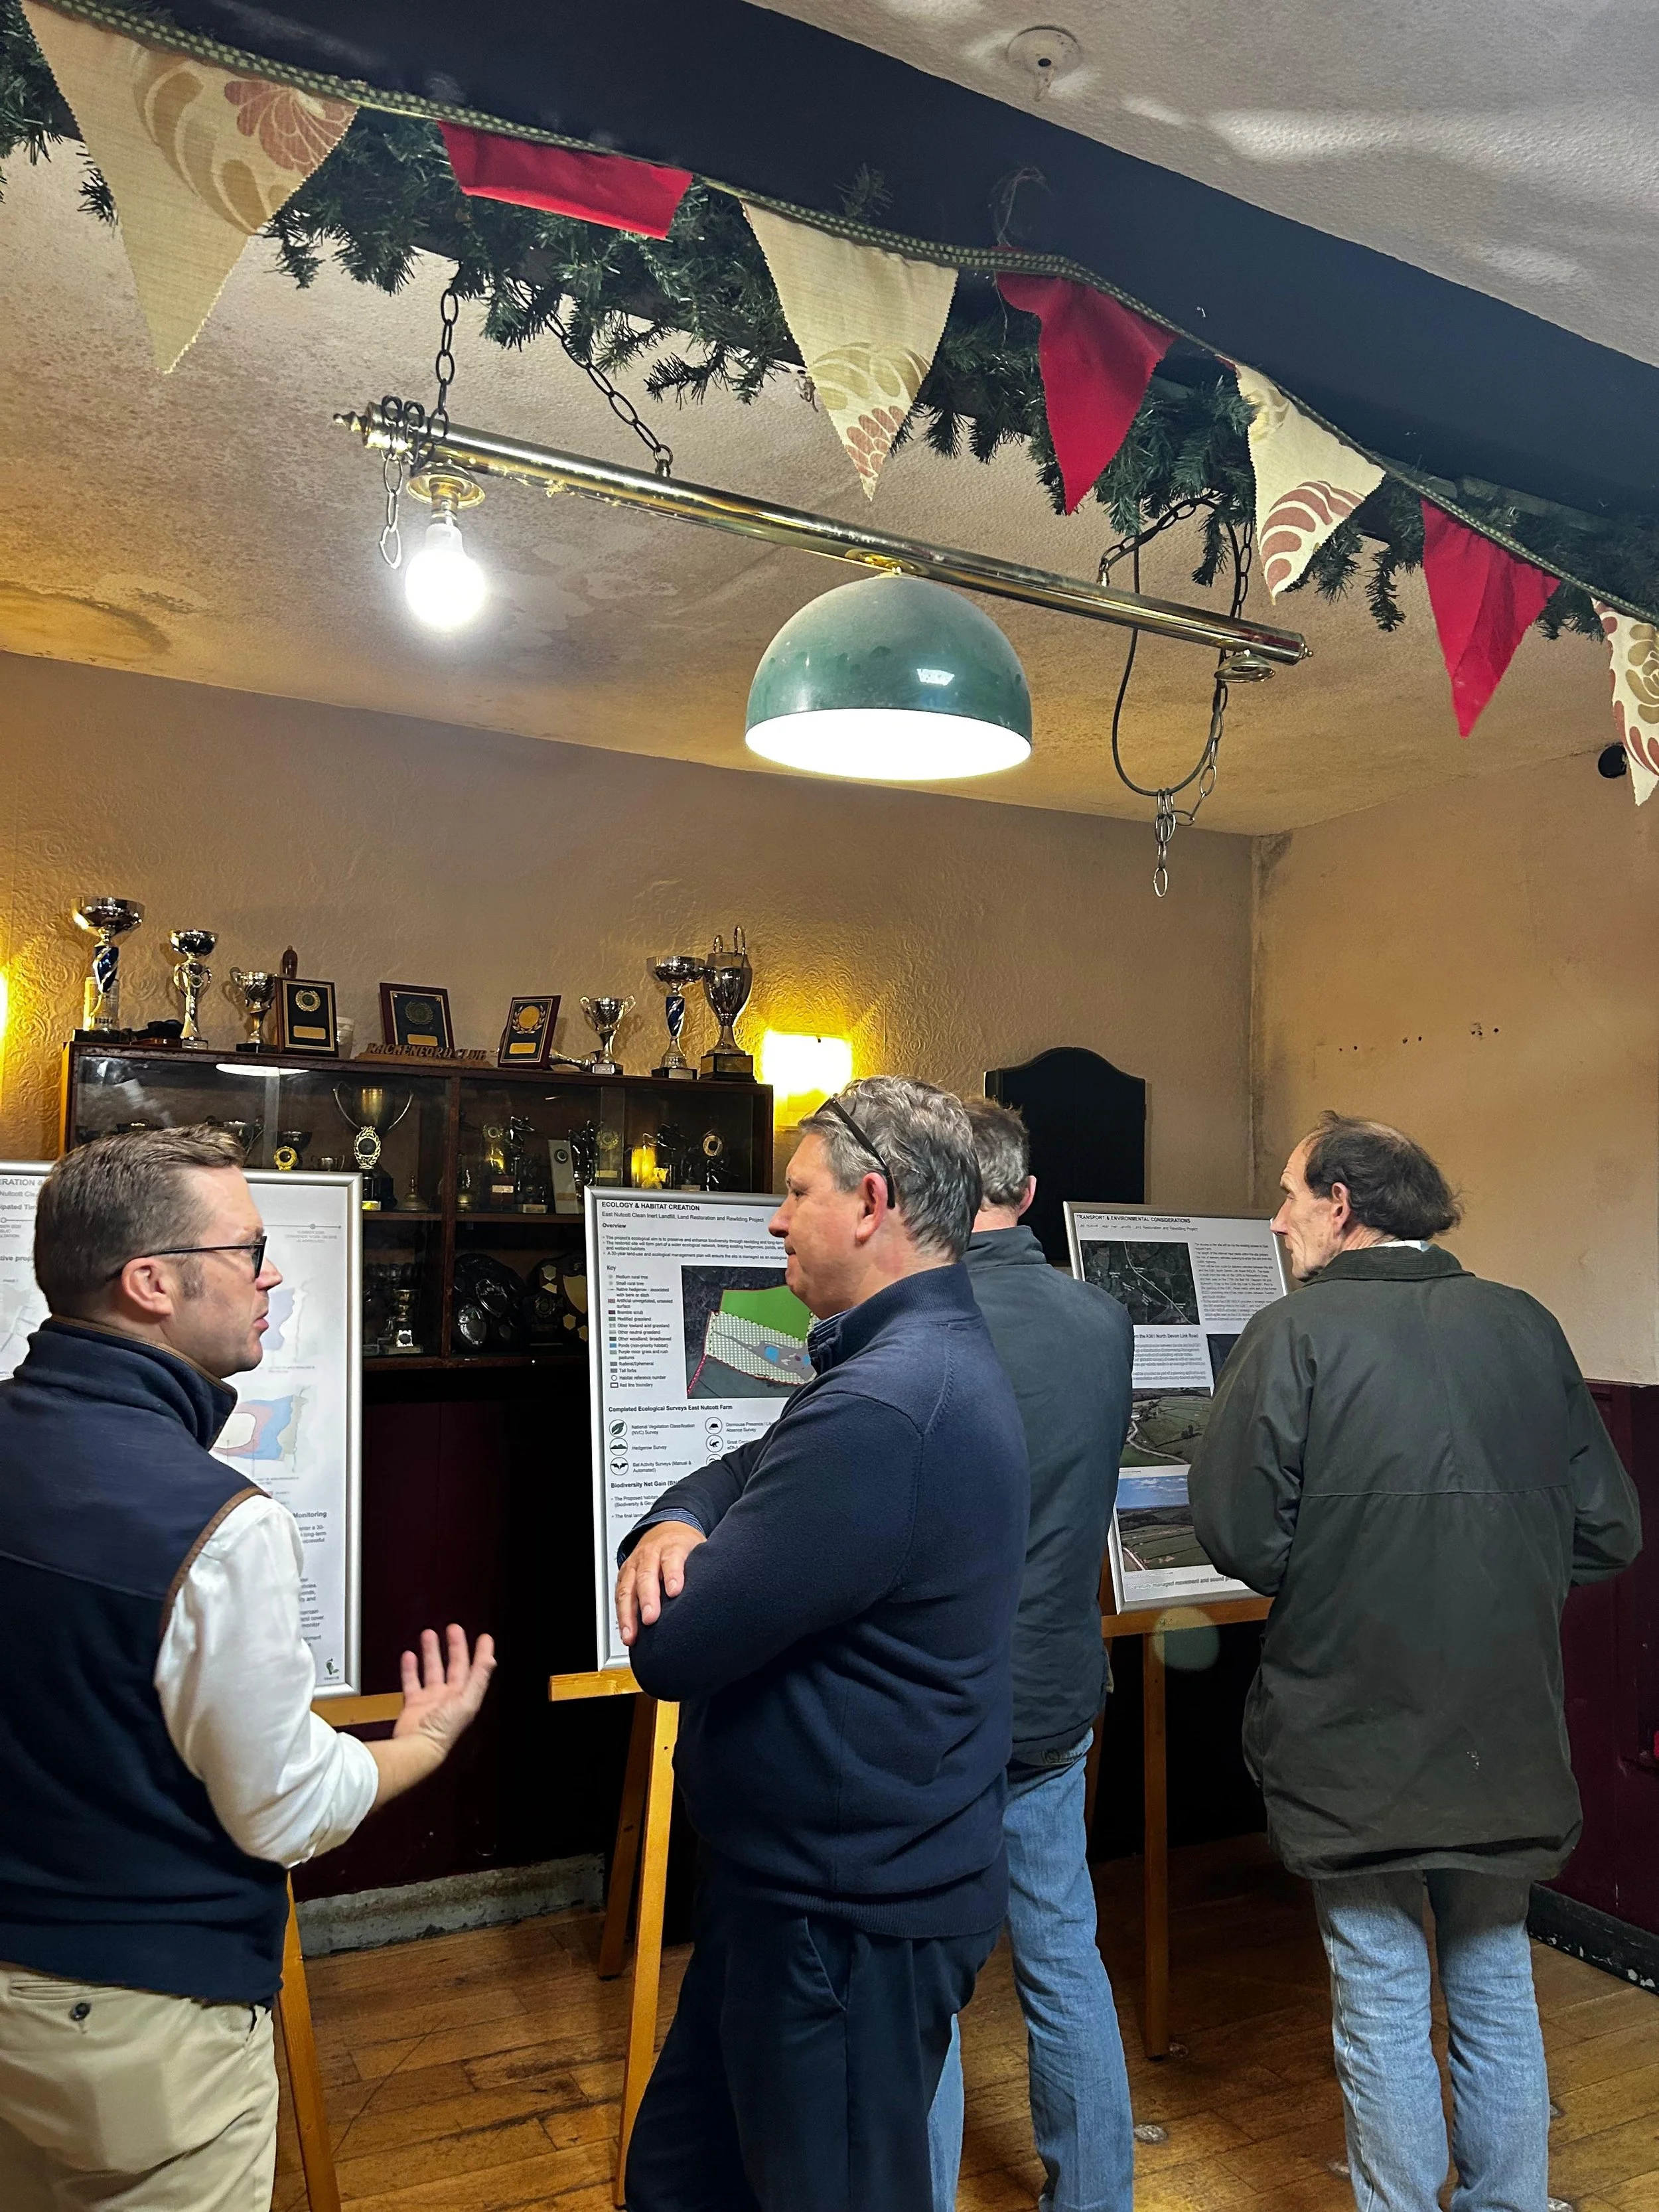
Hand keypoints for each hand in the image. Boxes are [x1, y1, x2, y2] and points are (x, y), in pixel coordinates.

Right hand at [393, 1624, 495, 1759]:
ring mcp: (431, 1700)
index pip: (477, 1670)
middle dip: (455, 1647)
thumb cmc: (444, 1729)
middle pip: (454, 1666)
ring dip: (431, 1652)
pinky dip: (410, 1669)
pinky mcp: (414, 1704)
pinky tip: (409, 1656)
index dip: (482, 1654)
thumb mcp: (467, 1700)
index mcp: (465, 1696)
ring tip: (428, 1634)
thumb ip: (479, 1678)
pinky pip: (411, 1682)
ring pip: (432, 1670)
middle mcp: (450, 1697)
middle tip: (453, 1628)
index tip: (484, 1638)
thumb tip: (490, 1659)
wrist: (418, 1747)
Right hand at [616, 1520, 706, 1645]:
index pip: (672, 1558)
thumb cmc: (684, 1544)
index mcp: (672, 1545)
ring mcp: (634, 1564)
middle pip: (646, 1575)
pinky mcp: (624, 1576)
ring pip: (627, 1588)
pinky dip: (621, 1616)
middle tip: (651, 1618)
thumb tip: (719, 1590)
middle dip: (647, 1598)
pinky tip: (627, 1633)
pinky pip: (619, 1596)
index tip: (675, 1592)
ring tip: (632, 1635)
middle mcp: (650, 1554)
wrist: (666, 1528)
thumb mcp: (698, 1548)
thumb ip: (703, 1567)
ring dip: (628, 1614)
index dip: (673, 1575)